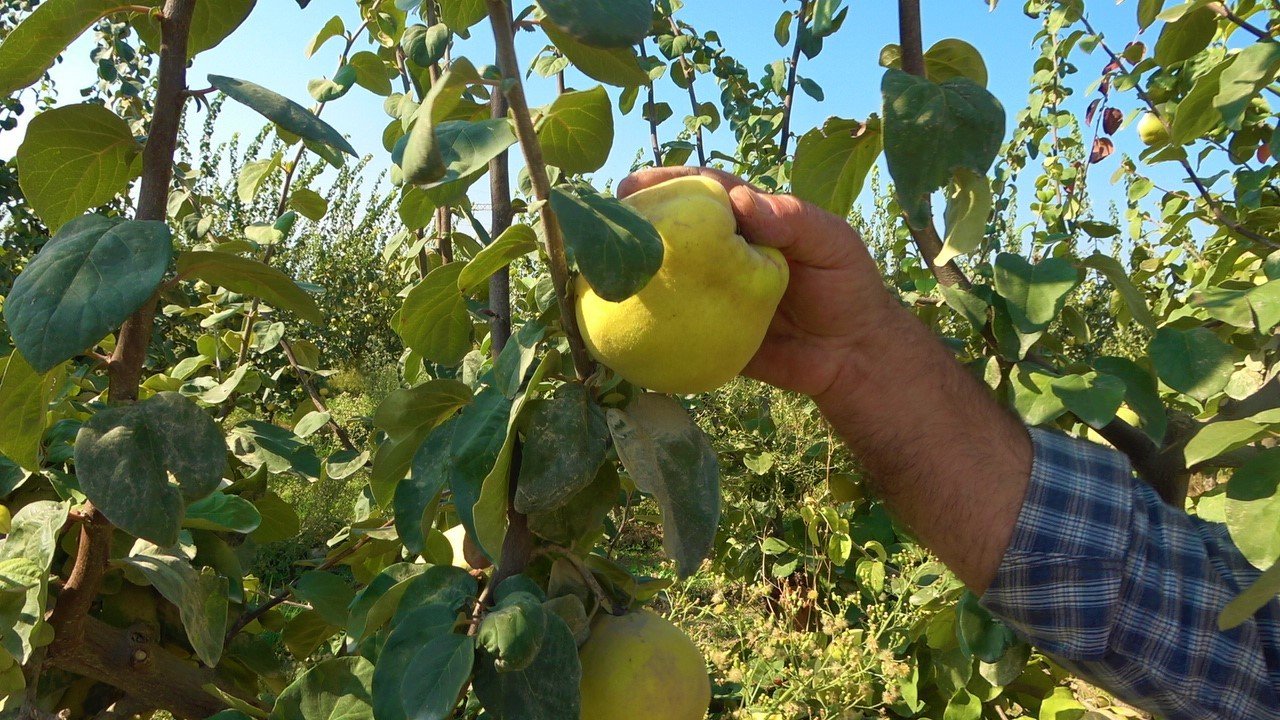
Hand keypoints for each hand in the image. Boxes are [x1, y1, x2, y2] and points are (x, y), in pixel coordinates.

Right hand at [617, 167, 897, 398]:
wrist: (853, 357)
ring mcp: (711, 292)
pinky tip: (611, 317)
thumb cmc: (847, 286)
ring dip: (630, 269)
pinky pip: (671, 322)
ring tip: (592, 268)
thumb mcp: (831, 242)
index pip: (703, 192)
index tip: (632, 185)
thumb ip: (791, 218)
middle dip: (634, 222)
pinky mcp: (707, 331)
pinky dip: (643, 318)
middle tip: (599, 224)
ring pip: (665, 274)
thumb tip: (739, 202)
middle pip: (673, 230)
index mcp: (749, 220)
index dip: (667, 183)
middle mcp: (723, 252)